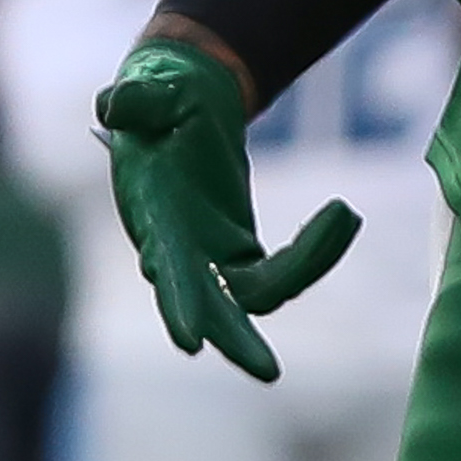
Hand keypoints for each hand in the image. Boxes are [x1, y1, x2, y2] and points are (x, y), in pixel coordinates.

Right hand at [95, 35, 358, 382]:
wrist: (182, 105)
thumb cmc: (162, 98)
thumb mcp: (152, 90)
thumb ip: (138, 100)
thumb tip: (115, 106)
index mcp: (152, 216)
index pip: (164, 269)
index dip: (177, 303)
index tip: (189, 343)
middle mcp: (178, 251)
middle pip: (209, 311)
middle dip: (236, 341)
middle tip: (268, 370)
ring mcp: (210, 258)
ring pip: (256, 295)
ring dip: (304, 268)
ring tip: (344, 215)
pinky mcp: (238, 253)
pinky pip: (282, 270)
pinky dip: (314, 250)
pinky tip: (342, 216)